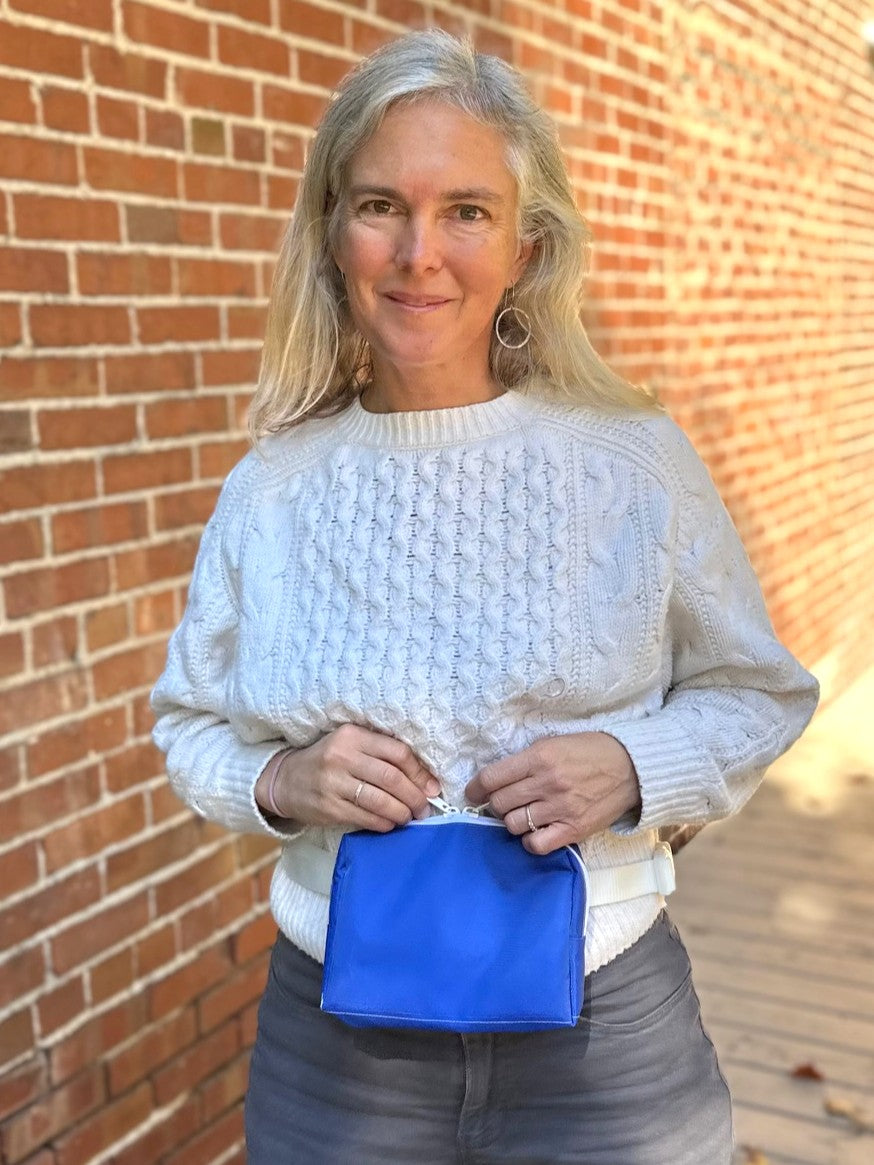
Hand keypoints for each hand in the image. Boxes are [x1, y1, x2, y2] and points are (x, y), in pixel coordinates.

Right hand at [256, 724, 440, 831]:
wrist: (285, 780)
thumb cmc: (327, 761)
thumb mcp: (350, 745)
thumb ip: (381, 754)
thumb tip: (424, 780)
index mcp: (352, 735)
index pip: (397, 752)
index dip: (419, 772)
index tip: (432, 786)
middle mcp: (342, 756)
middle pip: (391, 777)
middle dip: (414, 796)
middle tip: (425, 807)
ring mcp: (333, 783)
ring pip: (380, 800)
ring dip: (401, 812)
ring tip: (410, 817)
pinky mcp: (328, 807)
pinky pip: (365, 817)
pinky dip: (383, 823)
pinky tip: (390, 824)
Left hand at [464, 732, 641, 854]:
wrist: (632, 768)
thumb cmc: (591, 751)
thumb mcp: (554, 743)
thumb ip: (527, 760)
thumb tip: (497, 778)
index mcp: (540, 757)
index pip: (492, 777)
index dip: (475, 788)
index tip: (472, 792)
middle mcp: (547, 783)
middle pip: (500, 803)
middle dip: (494, 804)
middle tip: (500, 803)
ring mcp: (560, 809)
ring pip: (514, 824)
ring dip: (512, 821)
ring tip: (521, 814)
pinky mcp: (574, 829)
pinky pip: (537, 844)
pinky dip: (530, 841)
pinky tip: (535, 831)